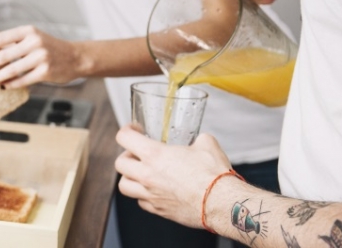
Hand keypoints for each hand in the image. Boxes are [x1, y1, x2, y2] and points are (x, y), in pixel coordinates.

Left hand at [0, 25, 82, 87]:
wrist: (75, 57)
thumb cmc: (49, 48)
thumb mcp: (33, 38)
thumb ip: (14, 43)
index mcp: (28, 31)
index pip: (0, 38)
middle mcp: (34, 42)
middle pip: (2, 55)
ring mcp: (41, 57)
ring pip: (11, 69)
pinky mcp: (46, 72)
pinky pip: (22, 80)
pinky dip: (10, 84)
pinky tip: (3, 86)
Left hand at [115, 125, 231, 228]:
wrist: (222, 203)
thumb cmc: (214, 174)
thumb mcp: (206, 144)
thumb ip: (196, 139)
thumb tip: (198, 140)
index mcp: (155, 155)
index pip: (124, 138)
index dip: (127, 130)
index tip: (133, 130)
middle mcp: (148, 175)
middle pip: (119, 163)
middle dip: (126, 155)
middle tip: (136, 154)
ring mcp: (151, 195)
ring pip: (124, 186)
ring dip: (130, 178)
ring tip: (140, 174)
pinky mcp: (159, 211)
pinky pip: (141, 202)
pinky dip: (144, 195)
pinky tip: (155, 190)